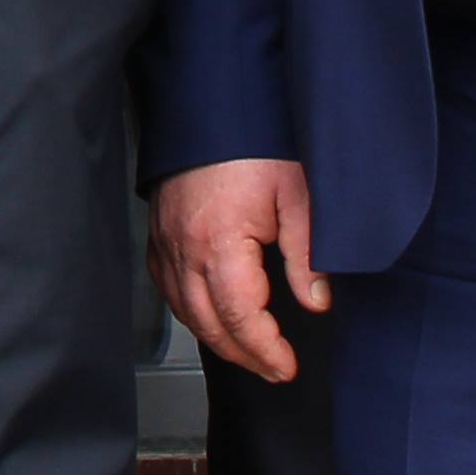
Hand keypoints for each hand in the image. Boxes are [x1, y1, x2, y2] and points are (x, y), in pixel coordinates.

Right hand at [154, 158, 324, 380]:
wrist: (214, 104)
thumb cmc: (255, 141)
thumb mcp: (297, 195)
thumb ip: (307, 256)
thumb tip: (316, 302)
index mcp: (220, 242)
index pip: (240, 318)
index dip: (266, 350)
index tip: (287, 367)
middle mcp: (185, 248)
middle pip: (209, 323)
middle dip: (243, 355)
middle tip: (273, 370)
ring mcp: (166, 240)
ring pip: (184, 310)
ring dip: (216, 339)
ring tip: (247, 353)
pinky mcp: (159, 231)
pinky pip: (167, 286)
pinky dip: (188, 311)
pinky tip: (208, 316)